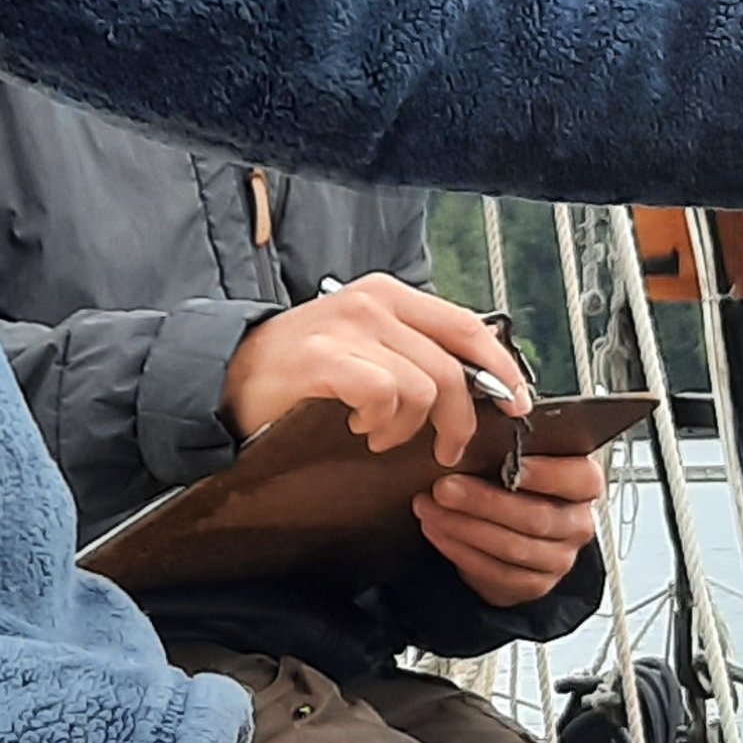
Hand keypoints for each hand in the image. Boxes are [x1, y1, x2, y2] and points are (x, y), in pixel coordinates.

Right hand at [222, 273, 526, 465]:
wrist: (226, 376)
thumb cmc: (297, 369)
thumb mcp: (364, 345)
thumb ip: (414, 352)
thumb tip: (478, 384)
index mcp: (390, 295)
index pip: (468, 326)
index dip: (500, 369)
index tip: (516, 403)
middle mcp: (373, 302)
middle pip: (453, 364)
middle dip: (460, 418)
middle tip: (446, 448)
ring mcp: (348, 327)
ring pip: (423, 387)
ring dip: (408, 427)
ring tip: (380, 434)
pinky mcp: (324, 358)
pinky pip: (384, 396)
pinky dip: (379, 422)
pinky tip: (359, 426)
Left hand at [414, 435, 607, 609]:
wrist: (508, 530)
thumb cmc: (515, 484)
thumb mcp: (519, 456)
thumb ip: (514, 442)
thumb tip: (487, 418)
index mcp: (584, 485)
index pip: (580, 478)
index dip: (547, 473)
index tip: (511, 463)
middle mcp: (577, 524)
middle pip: (537, 517)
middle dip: (484, 502)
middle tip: (445, 487)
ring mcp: (559, 559)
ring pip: (512, 547)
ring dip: (463, 526)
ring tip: (430, 508)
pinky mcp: (533, 585)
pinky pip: (495, 572)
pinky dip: (459, 550)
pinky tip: (437, 531)